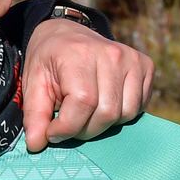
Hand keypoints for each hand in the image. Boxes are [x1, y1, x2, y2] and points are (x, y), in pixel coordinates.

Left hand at [22, 19, 153, 151]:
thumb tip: (36, 145)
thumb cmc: (49, 62)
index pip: (83, 104)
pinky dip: (121, 114)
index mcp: (79, 55)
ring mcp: (132, 59)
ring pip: (126, 113)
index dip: (67, 128)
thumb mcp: (33, 84)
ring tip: (85, 113)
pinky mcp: (145, 65)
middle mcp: (111, 54)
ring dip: (103, 124)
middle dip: (84, 129)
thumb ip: (34, 115)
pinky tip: (103, 103)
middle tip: (68, 123)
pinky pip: (140, 106)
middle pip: (107, 113)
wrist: (66, 34)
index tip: (52, 132)